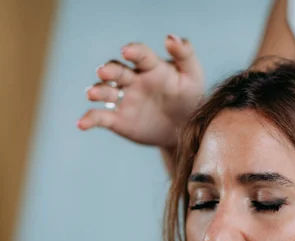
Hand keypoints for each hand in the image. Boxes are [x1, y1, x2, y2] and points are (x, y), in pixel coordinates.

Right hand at [77, 34, 203, 148]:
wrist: (186, 129)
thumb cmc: (190, 97)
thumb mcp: (193, 75)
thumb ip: (185, 54)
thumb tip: (170, 37)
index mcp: (150, 66)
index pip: (139, 55)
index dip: (133, 52)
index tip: (127, 52)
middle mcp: (132, 80)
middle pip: (116, 70)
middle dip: (109, 70)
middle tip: (105, 72)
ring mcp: (123, 99)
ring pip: (104, 91)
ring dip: (97, 91)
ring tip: (92, 94)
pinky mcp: (118, 120)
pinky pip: (100, 117)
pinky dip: (88, 119)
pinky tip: (82, 124)